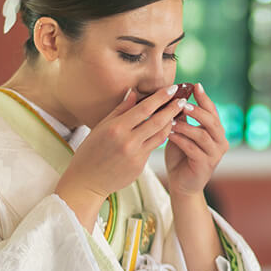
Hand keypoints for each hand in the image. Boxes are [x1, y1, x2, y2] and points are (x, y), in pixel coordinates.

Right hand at [56, 87, 186, 228]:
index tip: (172, 89)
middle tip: (183, 100)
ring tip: (176, 115)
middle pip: (158, 121)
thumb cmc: (90, 151)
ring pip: (161, 136)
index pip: (145, 108)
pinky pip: (153, 148)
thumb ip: (120, 110)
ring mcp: (135, 156)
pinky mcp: (140, 167)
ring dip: (171, 124)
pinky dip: (159, 138)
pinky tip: (163, 130)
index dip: (161, 97)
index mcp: (116, 128)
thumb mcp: (101, 127)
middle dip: (173, 109)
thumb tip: (134, 93)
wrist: (87, 181)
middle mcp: (128, 142)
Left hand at [165, 83, 228, 195]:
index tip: (195, 85)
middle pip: (212, 121)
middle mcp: (220, 142)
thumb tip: (174, 95)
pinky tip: (169, 134)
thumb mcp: (181, 133)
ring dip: (185, 126)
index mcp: (216, 132)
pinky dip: (180, 139)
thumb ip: (182, 118)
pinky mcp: (206, 165)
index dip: (204, 98)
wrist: (181, 184)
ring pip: (202, 135)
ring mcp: (215, 154)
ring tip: (170, 120)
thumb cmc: (180, 157)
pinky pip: (193, 148)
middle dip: (197, 110)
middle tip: (182, 103)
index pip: (213, 111)